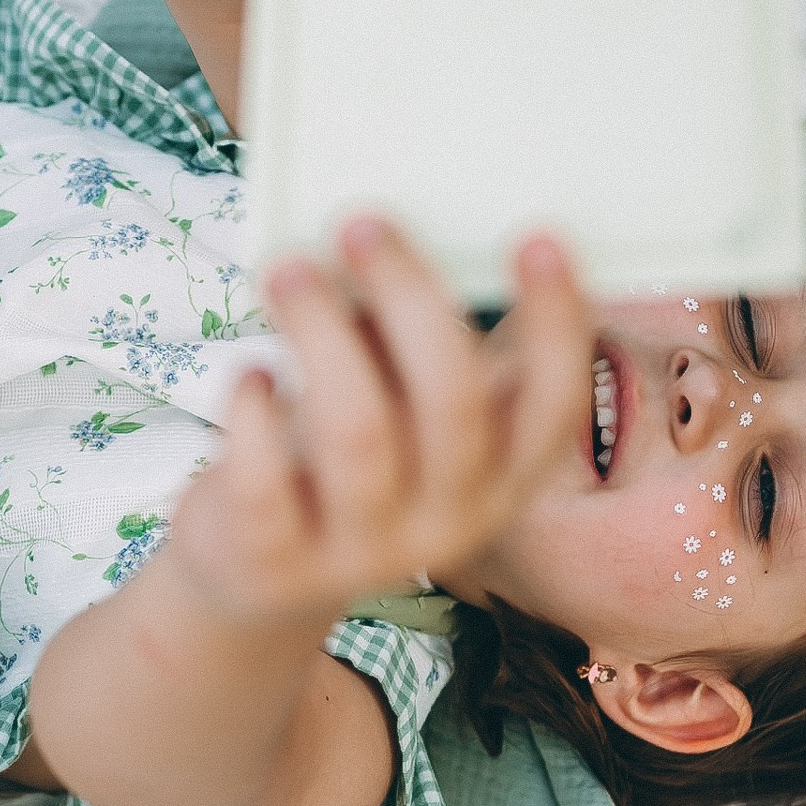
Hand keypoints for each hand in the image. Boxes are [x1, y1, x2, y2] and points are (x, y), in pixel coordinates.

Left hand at [164, 216, 593, 626]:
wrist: (257, 581)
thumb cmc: (340, 464)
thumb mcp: (398, 415)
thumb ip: (408, 348)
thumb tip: (384, 242)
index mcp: (499, 482)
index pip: (554, 407)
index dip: (557, 325)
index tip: (538, 236)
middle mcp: (447, 523)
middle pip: (453, 402)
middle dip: (409, 297)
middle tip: (361, 224)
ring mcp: (363, 552)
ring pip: (357, 428)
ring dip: (321, 329)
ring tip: (289, 269)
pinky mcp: (278, 561)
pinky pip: (268, 478)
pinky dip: (255, 411)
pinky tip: (249, 371)